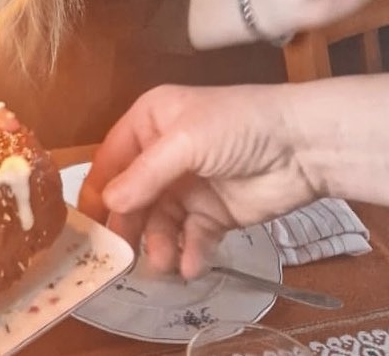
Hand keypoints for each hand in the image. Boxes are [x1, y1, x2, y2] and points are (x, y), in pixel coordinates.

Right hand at [79, 84, 315, 279]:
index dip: (98, 188)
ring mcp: (188, 186)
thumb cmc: (237, 126)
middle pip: (132, 195)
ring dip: (158, 243)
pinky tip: (190, 265)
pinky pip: (191, 237)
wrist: (303, 147)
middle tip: (119, 256)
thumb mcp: (185, 142)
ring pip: (159, 221)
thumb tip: (108, 203)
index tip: (85, 223)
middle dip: (128, 223)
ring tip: (164, 262)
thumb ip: (145, 175)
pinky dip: (188, 252)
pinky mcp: (214, 214)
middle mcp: (163, 154)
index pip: (112, 157)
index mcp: (149, 122)